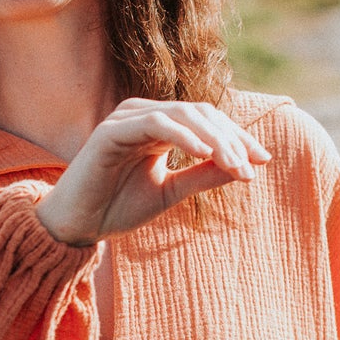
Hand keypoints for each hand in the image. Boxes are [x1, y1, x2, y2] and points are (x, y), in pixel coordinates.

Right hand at [35, 99, 271, 246]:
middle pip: (200, 114)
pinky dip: (183, 136)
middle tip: (253, 166)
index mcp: (159, 126)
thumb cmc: (117, 207)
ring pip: (182, 115)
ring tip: (234, 164)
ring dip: (213, 139)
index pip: (207, 121)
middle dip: (231, 139)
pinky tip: (203, 153)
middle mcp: (144, 114)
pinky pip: (155, 123)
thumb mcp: (170, 192)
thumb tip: (245, 167)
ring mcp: (127, 119)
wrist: (76, 226)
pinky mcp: (111, 131)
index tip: (263, 161)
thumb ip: (203, 176)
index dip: (237, 138)